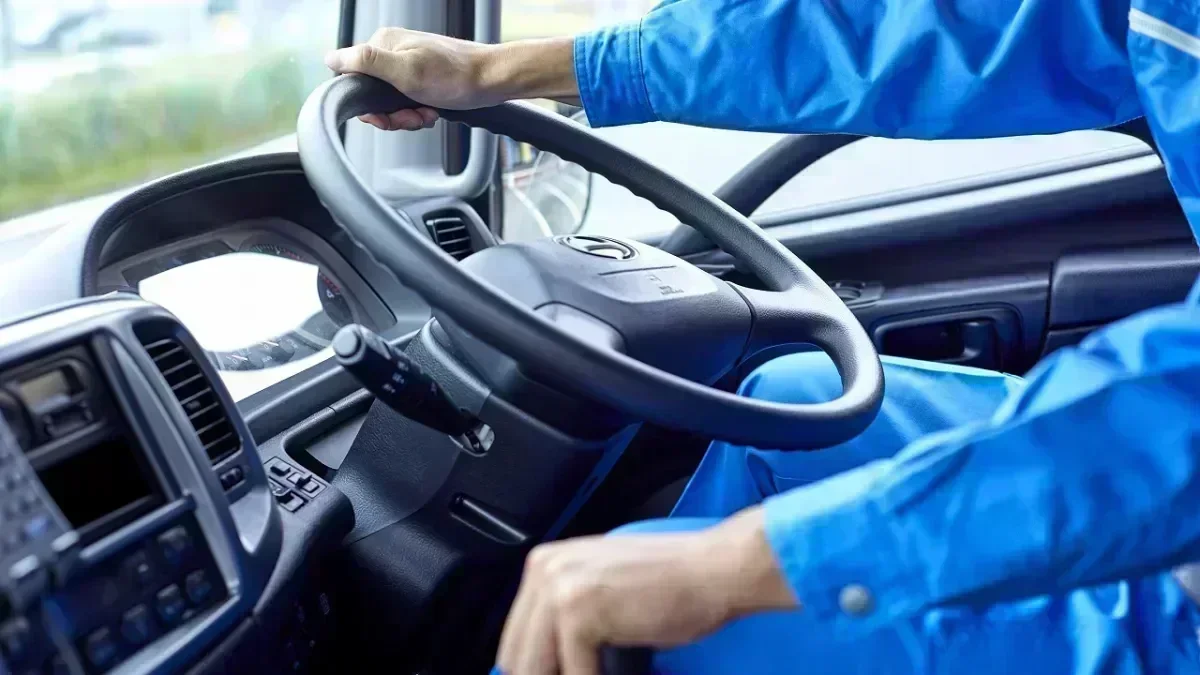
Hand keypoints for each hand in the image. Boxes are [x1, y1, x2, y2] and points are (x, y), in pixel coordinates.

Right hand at [325, 28, 579, 130]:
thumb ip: (365, 62)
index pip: (353, 78)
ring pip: (392, 104)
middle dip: (392, 114)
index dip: (367, 104)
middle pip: (373, 95)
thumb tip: (330, 59)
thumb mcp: (404, 70)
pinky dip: (420, 114)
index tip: (385, 115)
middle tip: (412, 115)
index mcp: (384, 45)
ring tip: (426, 113)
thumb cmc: (455, 76)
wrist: (493, 81)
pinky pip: (409, 105)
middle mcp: (394, 53)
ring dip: (408, 117)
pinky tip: (433, 113)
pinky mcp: (424, 81)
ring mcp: (410, 67)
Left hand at [496, 508, 796, 674]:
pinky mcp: (578, 612)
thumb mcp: (604, 590)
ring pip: (536, 668)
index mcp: (544, 563)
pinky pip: (573, 673)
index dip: (534, 671)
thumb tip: (545, 662)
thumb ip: (568, 616)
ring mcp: (558, 589)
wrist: (715, 570)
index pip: (515, 639)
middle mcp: (543, 569)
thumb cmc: (674, 585)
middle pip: (519, 656)